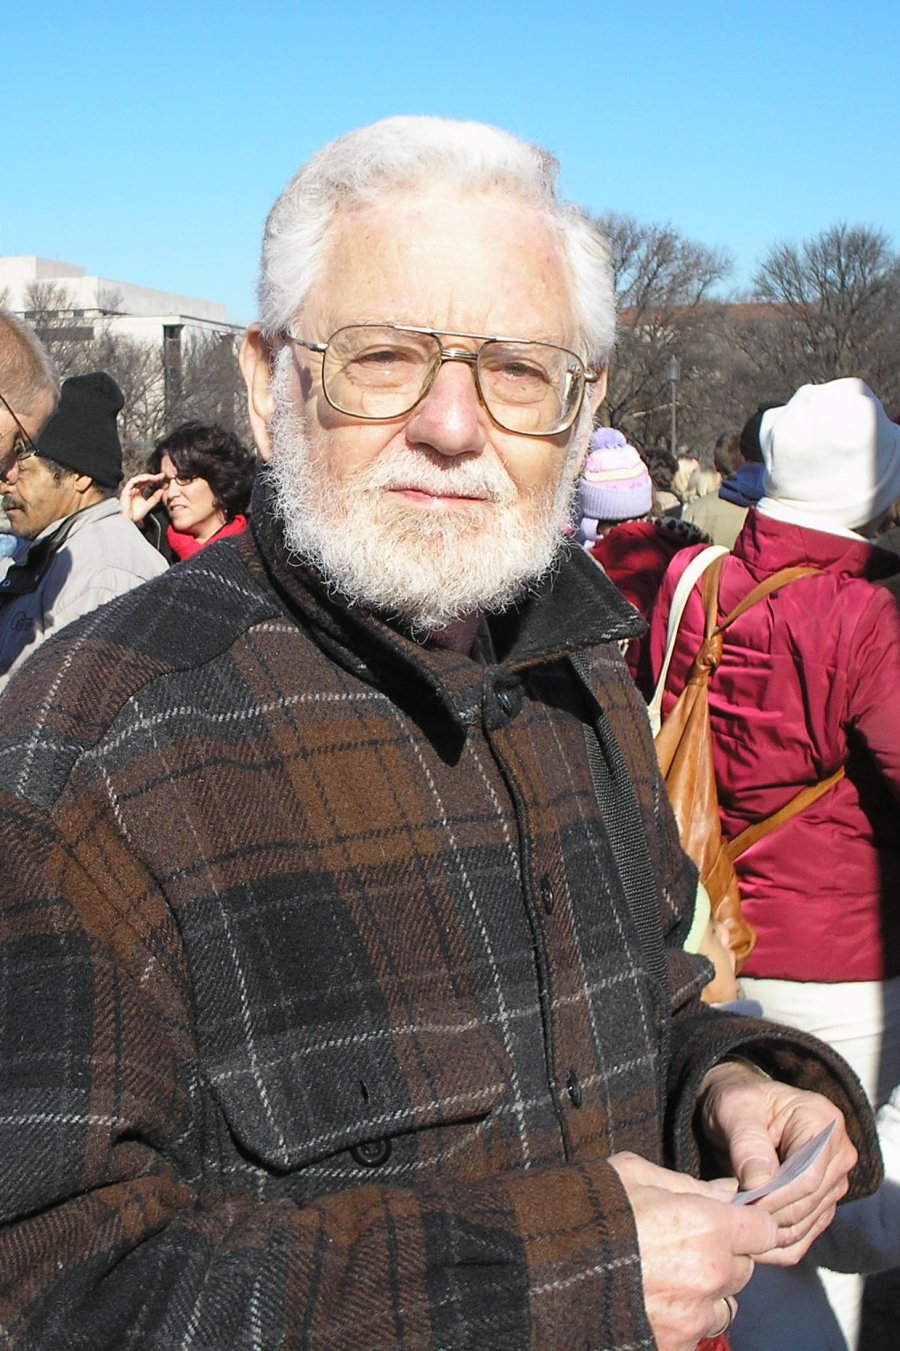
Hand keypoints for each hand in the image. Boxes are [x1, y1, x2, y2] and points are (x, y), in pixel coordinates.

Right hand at [120, 472, 164, 523]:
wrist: (127, 521)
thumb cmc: (134, 515)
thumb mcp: (148, 506)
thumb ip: (155, 498)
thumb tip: (162, 490)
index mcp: (138, 492)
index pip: (147, 483)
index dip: (154, 480)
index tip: (162, 478)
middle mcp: (134, 490)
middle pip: (143, 480)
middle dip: (152, 477)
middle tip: (161, 476)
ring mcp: (129, 490)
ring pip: (138, 479)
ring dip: (147, 477)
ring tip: (155, 477)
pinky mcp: (126, 490)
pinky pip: (132, 481)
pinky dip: (140, 479)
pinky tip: (147, 478)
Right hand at [609, 1151, 776, 1350]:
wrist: (545, 1264)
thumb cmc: (589, 1211)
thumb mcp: (635, 1175)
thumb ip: (689, 1184)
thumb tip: (728, 1190)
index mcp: (707, 1227)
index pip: (764, 1230)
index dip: (750, 1224)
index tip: (735, 1222)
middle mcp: (709, 1276)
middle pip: (744, 1269)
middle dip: (724, 1256)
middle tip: (686, 1245)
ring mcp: (692, 1318)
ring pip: (725, 1306)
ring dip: (707, 1294)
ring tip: (668, 1278)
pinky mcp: (675, 1346)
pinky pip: (697, 1334)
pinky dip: (684, 1321)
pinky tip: (653, 1301)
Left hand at [697, 1061, 857, 1264]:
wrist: (739, 1110)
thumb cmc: (737, 1102)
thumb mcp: (734, 1110)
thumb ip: (747, 1143)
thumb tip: (759, 1184)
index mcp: (823, 1122)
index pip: (808, 1177)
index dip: (775, 1196)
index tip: (741, 1203)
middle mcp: (838, 1154)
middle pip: (809, 1204)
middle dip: (770, 1215)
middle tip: (733, 1218)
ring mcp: (833, 1181)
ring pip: (806, 1225)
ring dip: (770, 1232)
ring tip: (736, 1224)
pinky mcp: (821, 1204)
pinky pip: (803, 1237)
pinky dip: (776, 1245)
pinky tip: (750, 1241)